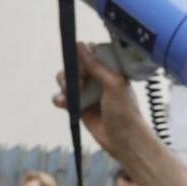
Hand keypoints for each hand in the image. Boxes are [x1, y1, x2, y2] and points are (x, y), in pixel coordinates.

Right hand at [55, 42, 154, 160]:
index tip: (82, 63)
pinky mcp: (80, 107)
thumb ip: (95, 65)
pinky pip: (65, 98)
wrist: (124, 141)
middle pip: (76, 65)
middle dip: (72, 71)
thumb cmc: (125, 112)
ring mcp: (88, 93)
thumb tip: (80, 44)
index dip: (83, 56)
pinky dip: (61, 99)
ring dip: (64, 85)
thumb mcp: (113, 83)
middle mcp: (99, 79)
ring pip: (68, 80)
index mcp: (111, 70)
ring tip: (69, 93)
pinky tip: (62, 102)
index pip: (91, 54)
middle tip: (78, 82)